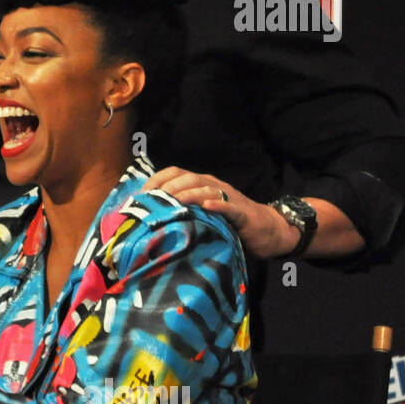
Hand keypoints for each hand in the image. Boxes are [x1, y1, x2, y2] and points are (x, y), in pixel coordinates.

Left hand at [141, 167, 299, 257]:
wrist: (266, 229)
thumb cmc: (227, 223)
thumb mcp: (200, 213)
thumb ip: (180, 210)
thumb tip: (147, 217)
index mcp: (199, 183)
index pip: (173, 173)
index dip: (155, 181)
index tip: (138, 196)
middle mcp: (212, 184)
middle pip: (186, 178)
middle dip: (166, 188)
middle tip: (150, 203)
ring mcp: (228, 196)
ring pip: (205, 188)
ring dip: (187, 194)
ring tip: (171, 202)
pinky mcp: (242, 212)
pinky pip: (230, 206)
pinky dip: (219, 204)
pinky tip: (207, 207)